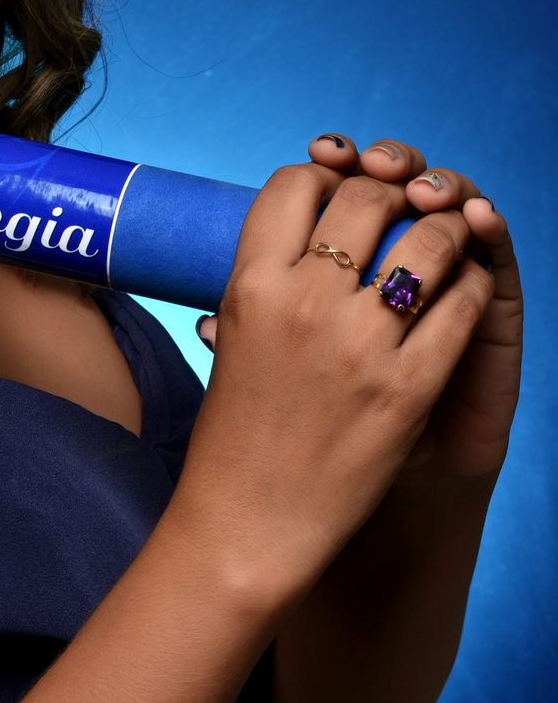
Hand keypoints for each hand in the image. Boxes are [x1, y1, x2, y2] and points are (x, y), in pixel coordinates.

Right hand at [184, 143, 505, 588]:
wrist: (248, 526)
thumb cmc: (235, 435)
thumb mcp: (233, 340)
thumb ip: (266, 281)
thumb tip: (300, 228)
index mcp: (247, 286)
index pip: (295, 184)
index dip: (327, 176)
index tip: (342, 193)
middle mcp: (300, 303)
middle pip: (367, 197)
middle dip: (394, 195)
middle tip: (402, 212)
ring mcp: (358, 345)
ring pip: (428, 241)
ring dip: (444, 234)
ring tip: (443, 247)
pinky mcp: (408, 388)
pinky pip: (461, 305)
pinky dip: (468, 288)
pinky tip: (461, 294)